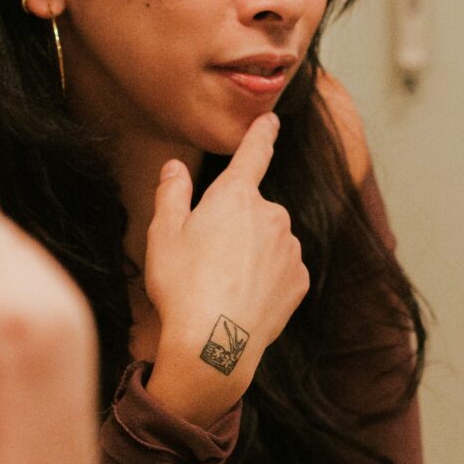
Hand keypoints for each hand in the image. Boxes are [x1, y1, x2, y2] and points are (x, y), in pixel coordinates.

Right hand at [141, 113, 309, 425]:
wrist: (214, 343)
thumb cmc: (182, 285)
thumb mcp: (164, 234)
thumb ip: (172, 193)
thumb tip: (175, 167)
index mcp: (236, 196)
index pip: (254, 153)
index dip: (262, 134)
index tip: (272, 121)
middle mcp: (272, 214)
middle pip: (253, 210)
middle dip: (235, 226)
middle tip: (205, 258)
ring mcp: (289, 248)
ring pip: (268, 241)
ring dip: (251, 254)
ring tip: (221, 284)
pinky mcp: (299, 280)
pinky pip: (282, 270)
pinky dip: (266, 279)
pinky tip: (242, 299)